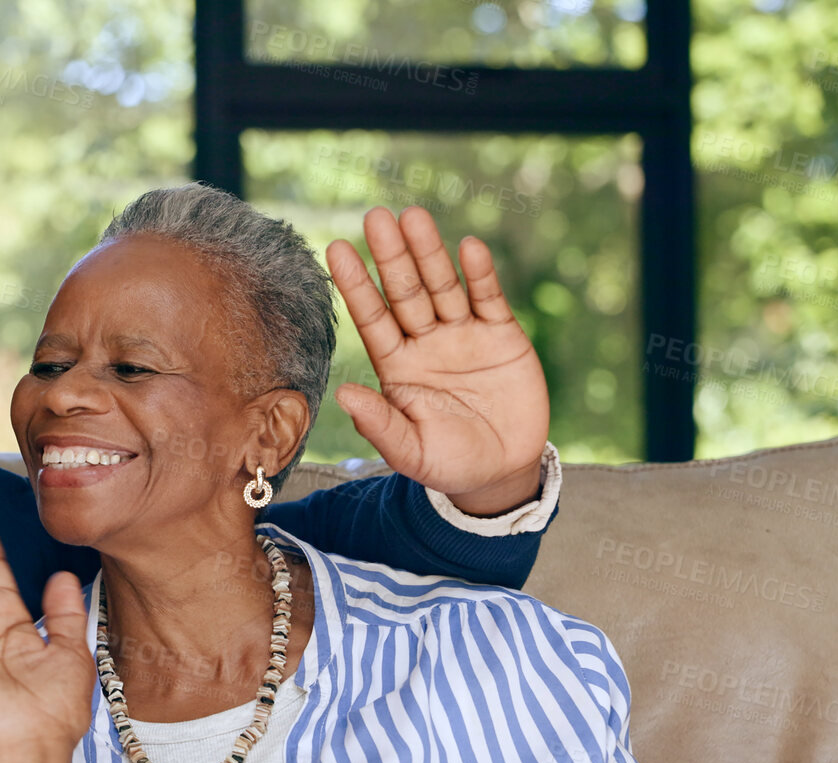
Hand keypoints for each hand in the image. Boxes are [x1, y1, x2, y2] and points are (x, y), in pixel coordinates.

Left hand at [327, 206, 549, 514]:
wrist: (501, 472)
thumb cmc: (447, 463)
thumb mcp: (410, 451)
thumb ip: (379, 423)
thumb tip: (342, 393)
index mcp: (396, 365)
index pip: (371, 317)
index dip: (356, 284)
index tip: (336, 248)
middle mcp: (425, 342)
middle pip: (405, 291)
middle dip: (391, 255)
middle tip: (376, 216)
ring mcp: (463, 335)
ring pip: (442, 286)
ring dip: (429, 253)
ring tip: (414, 216)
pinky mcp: (502, 336)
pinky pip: (488, 299)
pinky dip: (480, 275)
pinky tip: (468, 248)